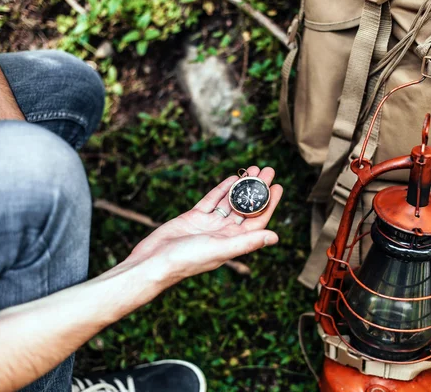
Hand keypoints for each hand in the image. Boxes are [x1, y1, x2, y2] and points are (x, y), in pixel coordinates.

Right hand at [125, 166, 282, 282]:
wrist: (153, 262)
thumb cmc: (187, 260)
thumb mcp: (220, 248)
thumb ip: (247, 242)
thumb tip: (275, 237)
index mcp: (233, 242)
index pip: (258, 220)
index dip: (269, 203)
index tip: (278, 186)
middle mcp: (223, 233)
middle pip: (246, 207)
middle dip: (257, 189)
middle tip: (268, 170)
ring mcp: (209, 224)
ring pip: (230, 201)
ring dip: (242, 186)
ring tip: (253, 169)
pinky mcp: (193, 218)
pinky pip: (212, 200)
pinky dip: (222, 189)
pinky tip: (232, 178)